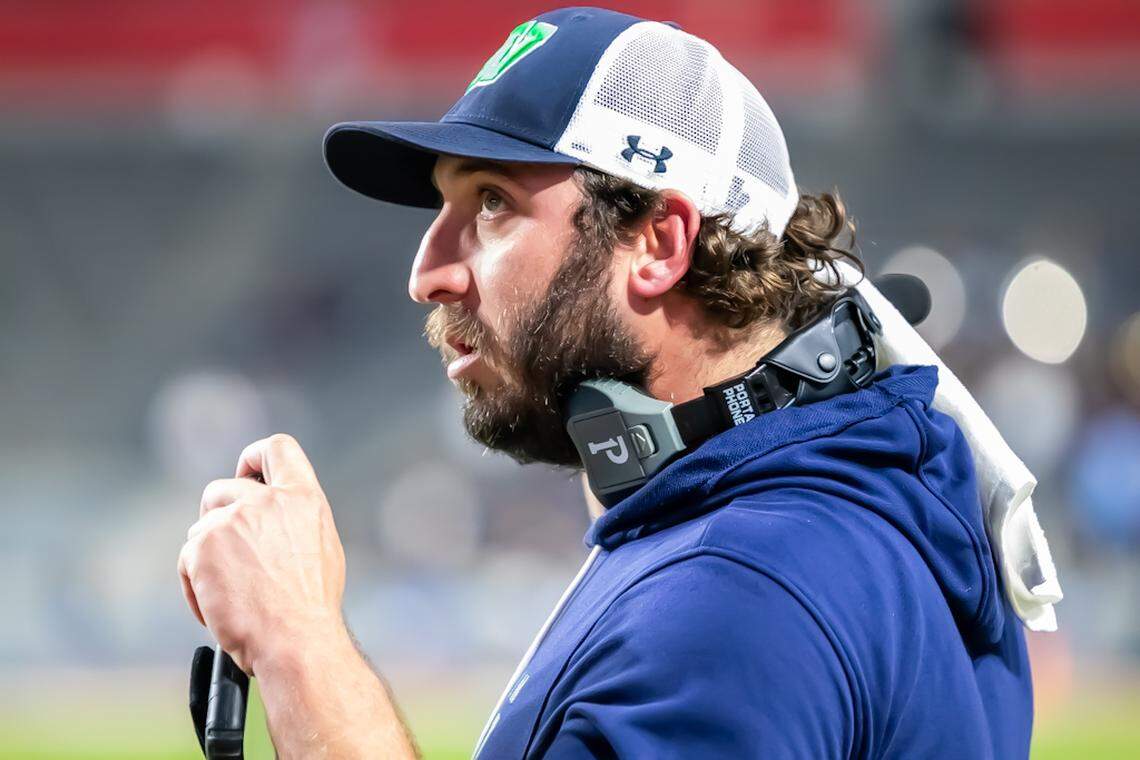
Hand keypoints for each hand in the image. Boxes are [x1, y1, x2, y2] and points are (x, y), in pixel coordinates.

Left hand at [178, 433, 346, 674]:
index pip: (277, 448)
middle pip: (222, 488)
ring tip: (228, 595)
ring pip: (201, 528)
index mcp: (303, 498)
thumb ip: (294, 518)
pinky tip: (215, 608)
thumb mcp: (320, 546)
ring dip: (207, 558)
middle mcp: (266, 501)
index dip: (254, 457)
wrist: (295, 639)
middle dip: (216, 515)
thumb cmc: (311, 606)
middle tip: (224, 549)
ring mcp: (231, 520)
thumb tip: (271, 514)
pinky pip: (187, 560)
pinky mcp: (202, 547)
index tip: (246, 475)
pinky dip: (195, 586)